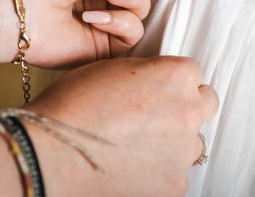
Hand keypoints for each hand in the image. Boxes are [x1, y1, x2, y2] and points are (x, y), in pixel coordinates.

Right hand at [27, 57, 218, 196]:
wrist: (50, 154)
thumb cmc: (71, 107)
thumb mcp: (109, 69)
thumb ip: (144, 73)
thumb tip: (152, 81)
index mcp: (174, 76)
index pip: (192, 72)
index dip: (172, 80)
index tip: (158, 89)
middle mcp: (187, 111)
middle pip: (204, 103)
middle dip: (185, 106)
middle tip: (155, 115)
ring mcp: (183, 151)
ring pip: (191, 142)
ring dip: (173, 142)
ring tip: (137, 146)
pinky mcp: (174, 185)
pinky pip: (175, 174)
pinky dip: (159, 172)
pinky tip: (132, 169)